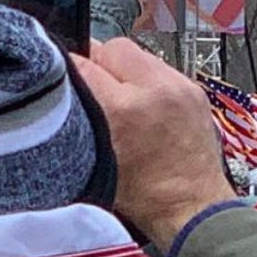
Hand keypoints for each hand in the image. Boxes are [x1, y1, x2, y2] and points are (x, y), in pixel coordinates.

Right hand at [72, 39, 236, 250]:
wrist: (194, 208)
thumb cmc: (146, 196)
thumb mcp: (94, 160)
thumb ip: (79, 118)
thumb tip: (66, 86)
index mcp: (124, 109)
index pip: (83, 64)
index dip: (68, 69)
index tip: (63, 76)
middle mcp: (154, 89)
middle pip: (112, 47)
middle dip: (98, 63)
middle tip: (94, 87)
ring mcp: (179, 86)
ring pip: (138, 54)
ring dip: (124, 70)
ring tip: (122, 97)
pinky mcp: (194, 90)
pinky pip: (161, 68)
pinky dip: (148, 80)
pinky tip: (145, 103)